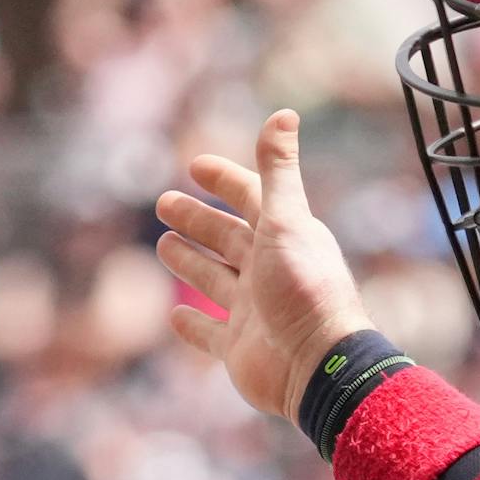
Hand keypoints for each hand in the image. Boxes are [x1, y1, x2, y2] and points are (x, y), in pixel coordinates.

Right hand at [156, 110, 374, 425]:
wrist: (316, 367)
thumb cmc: (304, 290)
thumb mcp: (288, 222)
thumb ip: (279, 171)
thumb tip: (284, 113)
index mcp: (284, 238)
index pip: (251, 199)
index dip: (225, 180)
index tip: (195, 166)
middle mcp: (268, 272)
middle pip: (227, 238)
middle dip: (197, 220)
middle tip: (163, 204)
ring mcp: (251, 312)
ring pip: (214, 280)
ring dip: (190, 261)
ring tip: (163, 245)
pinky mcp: (238, 349)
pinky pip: (209, 334)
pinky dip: (191, 324)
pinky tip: (174, 314)